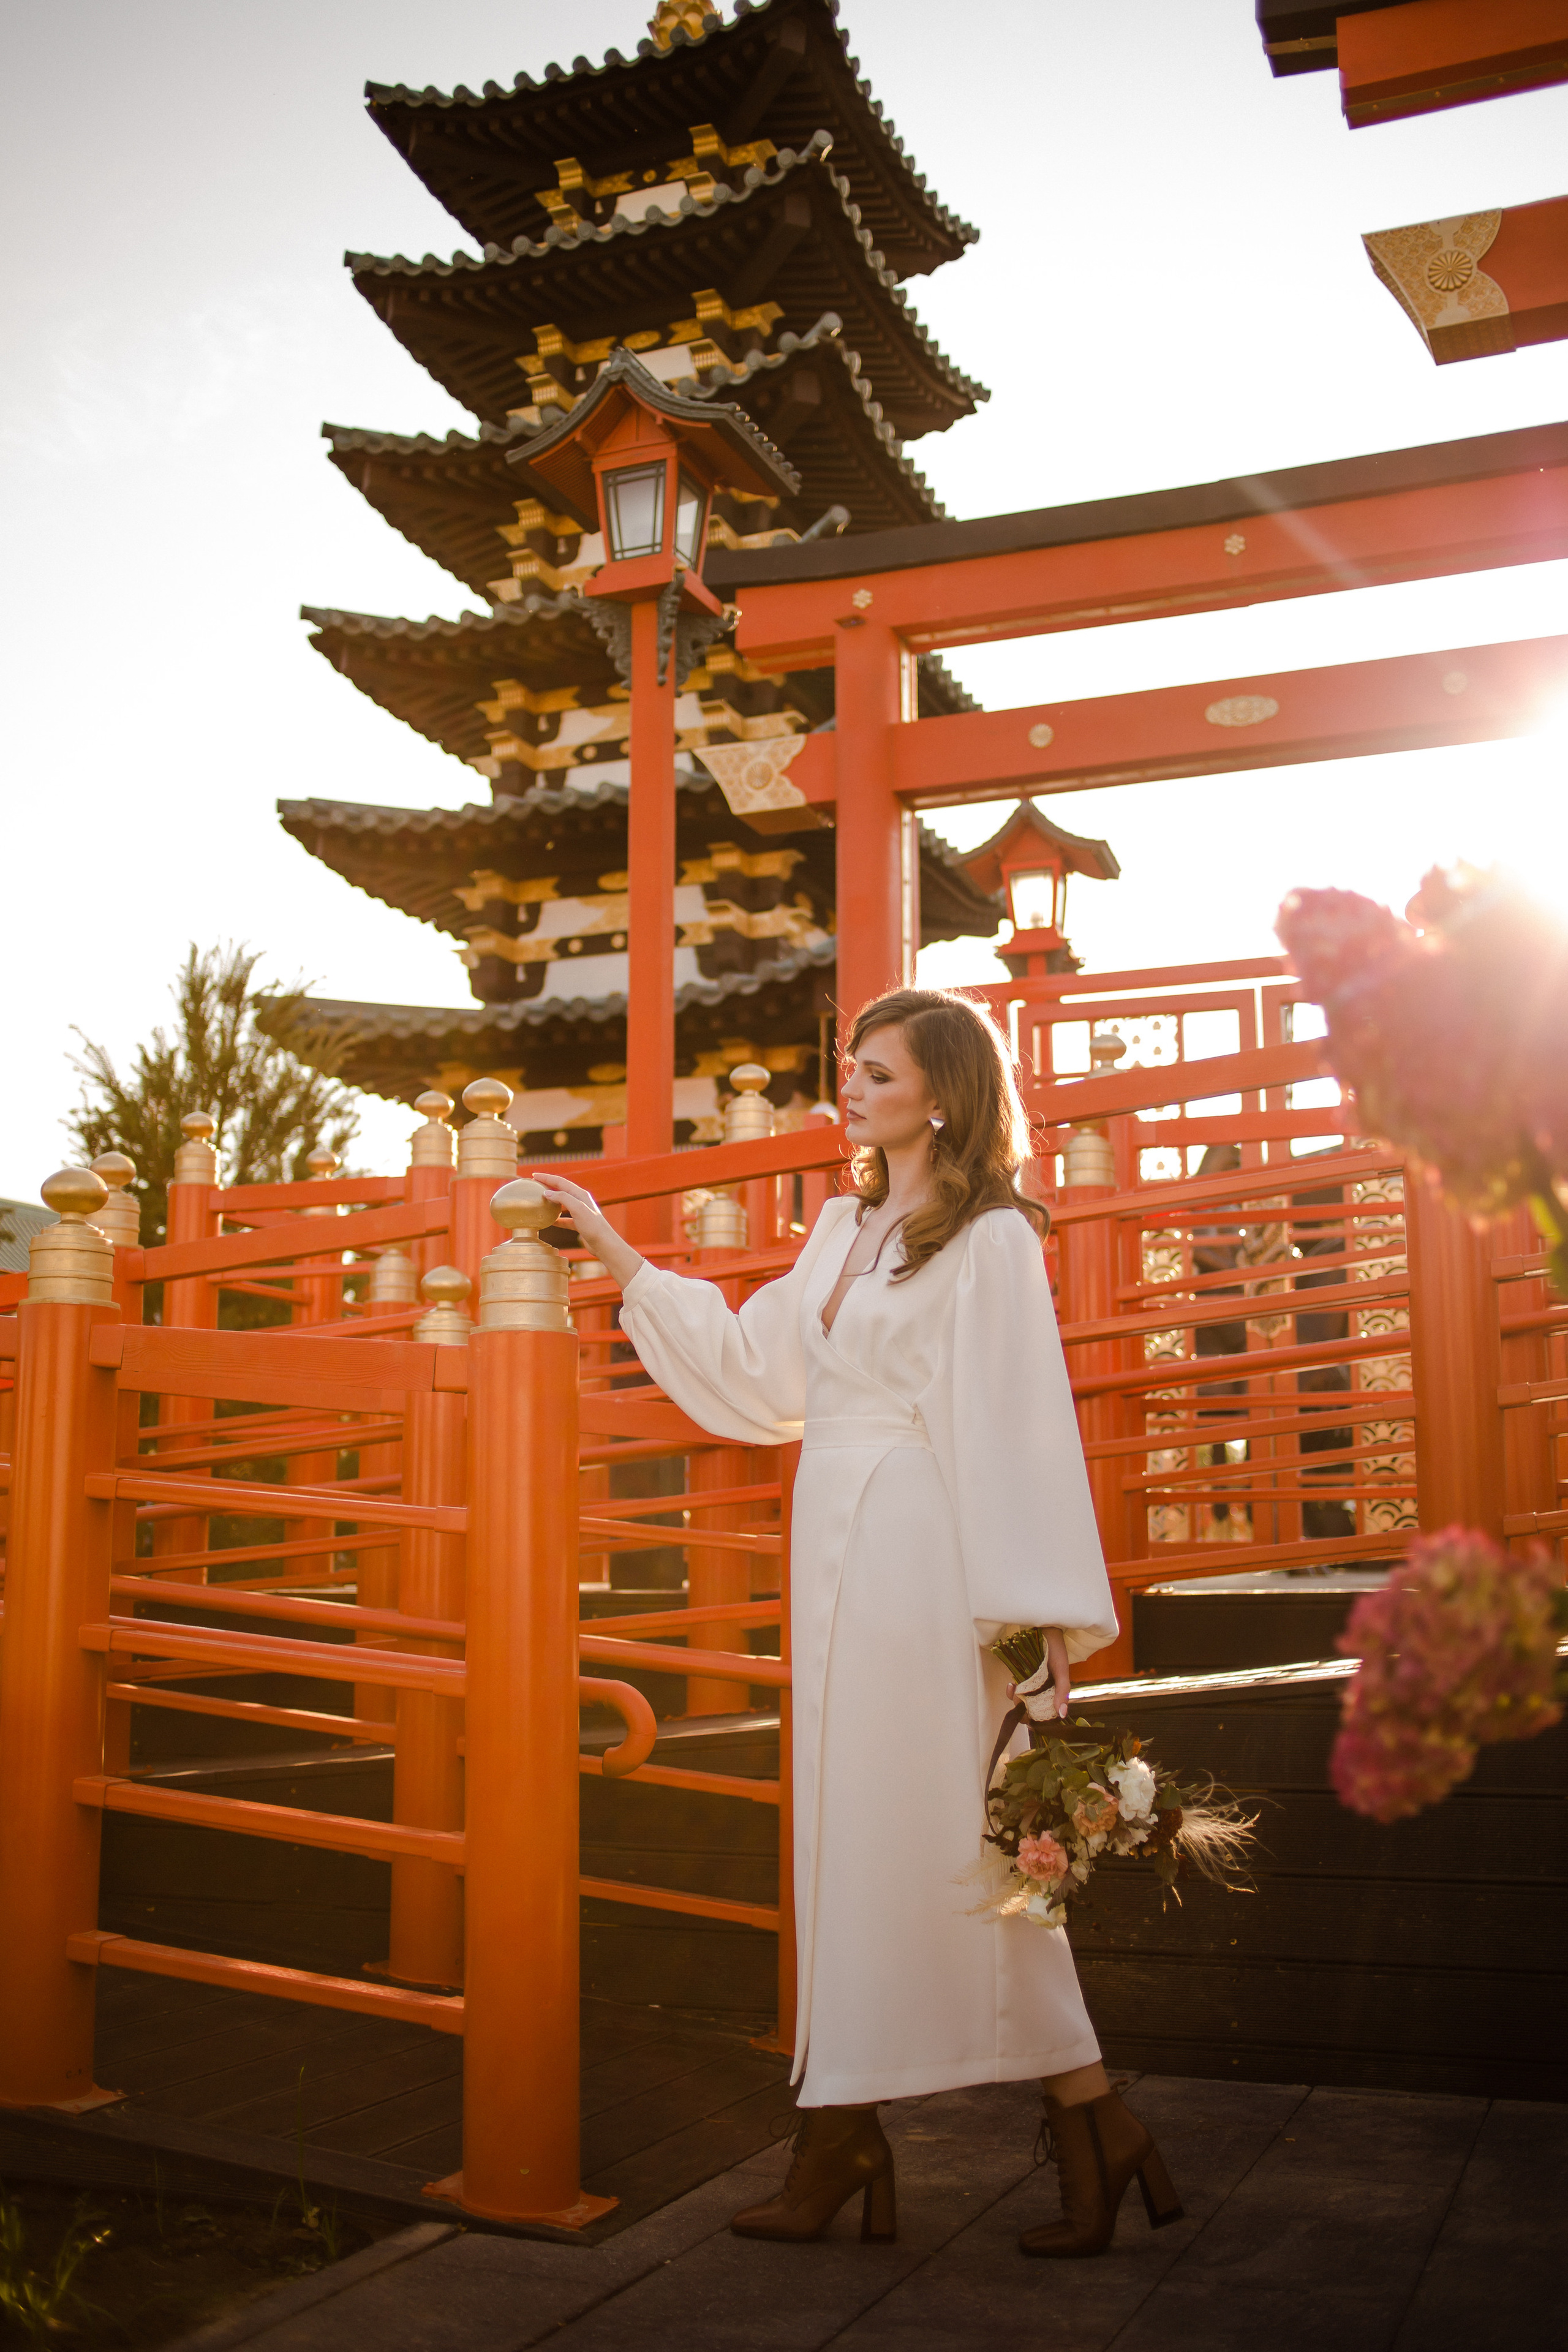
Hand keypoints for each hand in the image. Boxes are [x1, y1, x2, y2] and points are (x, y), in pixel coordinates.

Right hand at [527, 1172, 646, 1291]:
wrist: (604, 1244)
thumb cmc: (593, 1226)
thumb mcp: (578, 1209)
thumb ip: (563, 1198)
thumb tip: (547, 1193)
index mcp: (581, 1194)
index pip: (561, 1182)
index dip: (547, 1178)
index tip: (534, 1175)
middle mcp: (581, 1201)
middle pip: (562, 1190)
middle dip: (548, 1186)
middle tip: (535, 1185)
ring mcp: (580, 1213)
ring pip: (563, 1204)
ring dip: (552, 1201)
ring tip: (540, 1201)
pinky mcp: (580, 1224)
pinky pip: (565, 1219)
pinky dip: (557, 1218)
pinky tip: (549, 1222)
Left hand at [1006, 1627, 1072, 1721]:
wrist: (1045, 1630)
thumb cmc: (1056, 1649)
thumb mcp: (1061, 1671)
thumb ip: (1062, 1692)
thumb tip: (1062, 1715)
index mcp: (1054, 1693)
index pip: (1045, 1715)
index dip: (1037, 1721)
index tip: (1031, 1721)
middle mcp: (1042, 1691)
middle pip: (1030, 1710)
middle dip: (1023, 1710)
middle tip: (1021, 1701)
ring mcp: (1031, 1684)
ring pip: (1021, 1701)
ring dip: (1015, 1699)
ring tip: (1014, 1687)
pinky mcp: (1021, 1677)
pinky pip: (1015, 1689)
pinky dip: (1011, 1689)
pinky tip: (1011, 1683)